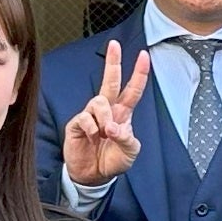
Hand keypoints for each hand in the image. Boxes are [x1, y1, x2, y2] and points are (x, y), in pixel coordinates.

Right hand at [61, 39, 150, 188]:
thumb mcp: (129, 153)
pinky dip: (92, 129)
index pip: (132, 90)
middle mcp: (107, 110)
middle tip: (114, 44)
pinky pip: (85, 118)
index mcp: (123, 113)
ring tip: (106, 134)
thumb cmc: (112, 161)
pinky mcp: (77, 124)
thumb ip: (127, 139)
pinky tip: (93, 138)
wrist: (93, 176)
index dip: (139, 73)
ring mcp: (91, 115)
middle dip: (113, 62)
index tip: (144, 55)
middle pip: (111, 81)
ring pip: (99, 101)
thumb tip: (114, 128)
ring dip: (105, 118)